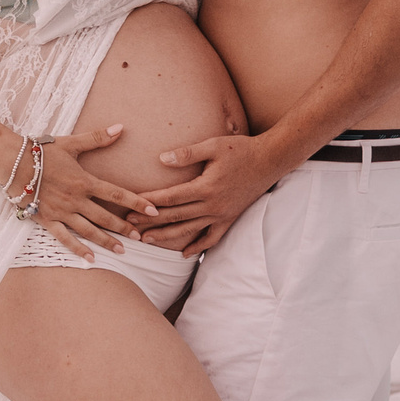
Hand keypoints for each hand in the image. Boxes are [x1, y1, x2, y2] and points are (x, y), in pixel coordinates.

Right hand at [27, 124, 161, 260]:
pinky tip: (90, 258)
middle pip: (105, 216)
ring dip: (106, 241)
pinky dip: (77, 249)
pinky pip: (64, 237)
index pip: (117, 194)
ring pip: (88, 230)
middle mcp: (75, 199)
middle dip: (124, 228)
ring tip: (121, 251)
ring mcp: (61, 211)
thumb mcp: (71, 142)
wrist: (12, 162)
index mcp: (84, 181)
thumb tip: (120, 127)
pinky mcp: (46, 219)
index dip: (137, 203)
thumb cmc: (40, 151)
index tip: (153, 212)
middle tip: (141, 237)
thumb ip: (97, 138)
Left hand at [119, 132, 292, 255]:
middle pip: (175, 216)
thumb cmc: (241, 149)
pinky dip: (198, 247)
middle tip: (129, 225)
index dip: (149, 202)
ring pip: (190, 230)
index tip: (131, 204)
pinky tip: (184, 254)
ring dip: (167, 237)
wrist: (271, 160)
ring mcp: (222, 214)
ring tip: (147, 240)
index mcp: (206, 187)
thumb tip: (161, 159)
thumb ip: (187, 153)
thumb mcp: (214, 146)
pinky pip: (213, 238)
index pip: (171, 197)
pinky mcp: (230, 218)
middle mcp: (213, 205)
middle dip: (151, 221)